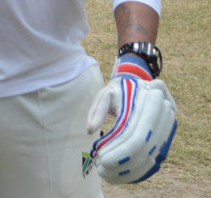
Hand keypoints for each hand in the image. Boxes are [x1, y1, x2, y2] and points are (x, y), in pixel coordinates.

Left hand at [87, 55, 176, 183]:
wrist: (138, 85)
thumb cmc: (119, 91)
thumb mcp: (106, 93)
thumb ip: (98, 109)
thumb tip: (90, 130)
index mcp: (148, 95)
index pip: (135, 131)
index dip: (120, 149)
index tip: (101, 159)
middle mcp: (164, 108)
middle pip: (145, 145)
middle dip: (124, 162)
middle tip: (103, 171)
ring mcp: (170, 123)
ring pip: (152, 154)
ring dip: (132, 170)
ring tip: (109, 175)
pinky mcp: (169, 134)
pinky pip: (157, 157)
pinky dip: (140, 169)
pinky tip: (124, 176)